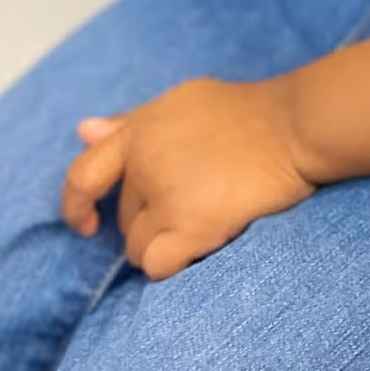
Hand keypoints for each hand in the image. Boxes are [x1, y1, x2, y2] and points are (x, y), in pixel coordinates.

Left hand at [61, 78, 315, 280]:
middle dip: (148, 220)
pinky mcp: (190, 227)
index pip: (83, 174)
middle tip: (193, 206)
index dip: (76, 205)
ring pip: (137, 248)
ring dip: (162, 246)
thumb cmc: (243, 113)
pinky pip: (157, 266)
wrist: (292, 126)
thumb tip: (82, 130)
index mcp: (139, 130)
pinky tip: (202, 248)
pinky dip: (174, 265)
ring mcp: (165, 196)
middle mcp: (144, 163)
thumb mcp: (181, 103)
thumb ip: (131, 122)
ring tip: (203, 225)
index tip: (86, 224)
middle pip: (123, 218)